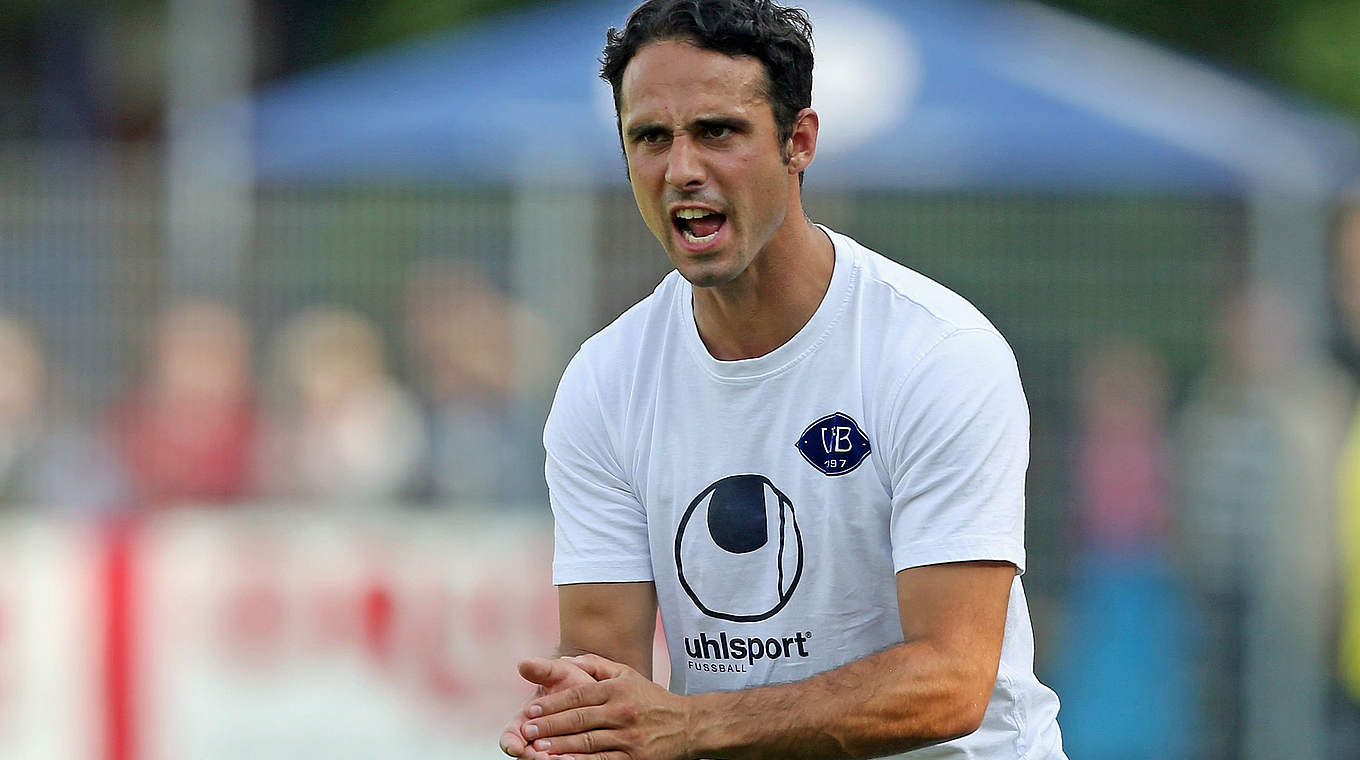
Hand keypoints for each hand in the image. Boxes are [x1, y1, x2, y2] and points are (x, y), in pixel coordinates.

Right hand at [501, 657, 597, 756]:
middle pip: (526, 756)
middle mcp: (535, 742)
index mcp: (524, 724)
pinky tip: (578, 759)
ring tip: (564, 759)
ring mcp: (552, 751)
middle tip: (543, 757)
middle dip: (533, 757)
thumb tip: (523, 663)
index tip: (516, 747)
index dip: (511, 743)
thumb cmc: (573, 682)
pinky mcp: (571, 756)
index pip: (510, 738)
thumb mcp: (559, 673)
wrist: (598, 692)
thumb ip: (541, 670)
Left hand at [521, 654, 691, 759]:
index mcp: (618, 689)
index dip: (552, 704)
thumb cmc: (652, 699)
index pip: (578, 695)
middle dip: (549, 726)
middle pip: (579, 719)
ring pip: (587, 742)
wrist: (689, 725)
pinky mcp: (634, 758)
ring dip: (559, 746)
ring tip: (537, 748)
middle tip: (527, 731)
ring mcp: (628, 736)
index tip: (531, 711)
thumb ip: (597, 665)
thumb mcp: (628, 675)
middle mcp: (622, 711)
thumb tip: (568, 659)